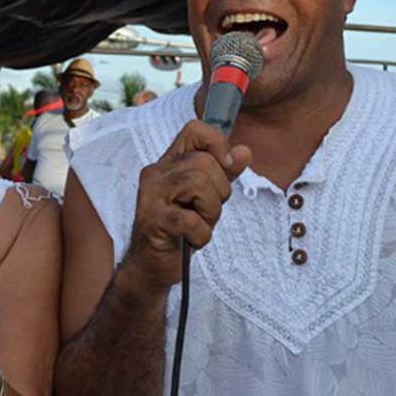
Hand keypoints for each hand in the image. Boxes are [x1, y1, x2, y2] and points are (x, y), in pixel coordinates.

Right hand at [126, 120, 250, 289]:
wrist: (152, 265)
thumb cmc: (180, 230)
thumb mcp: (207, 198)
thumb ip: (224, 173)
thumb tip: (244, 151)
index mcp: (169, 162)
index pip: (194, 130)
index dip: (217, 144)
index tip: (226, 168)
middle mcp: (156, 173)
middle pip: (204, 162)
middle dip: (219, 192)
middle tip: (207, 212)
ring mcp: (152, 196)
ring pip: (199, 184)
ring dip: (210, 213)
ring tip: (199, 225)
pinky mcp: (153, 221)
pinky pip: (191, 219)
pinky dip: (201, 235)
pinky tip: (192, 241)